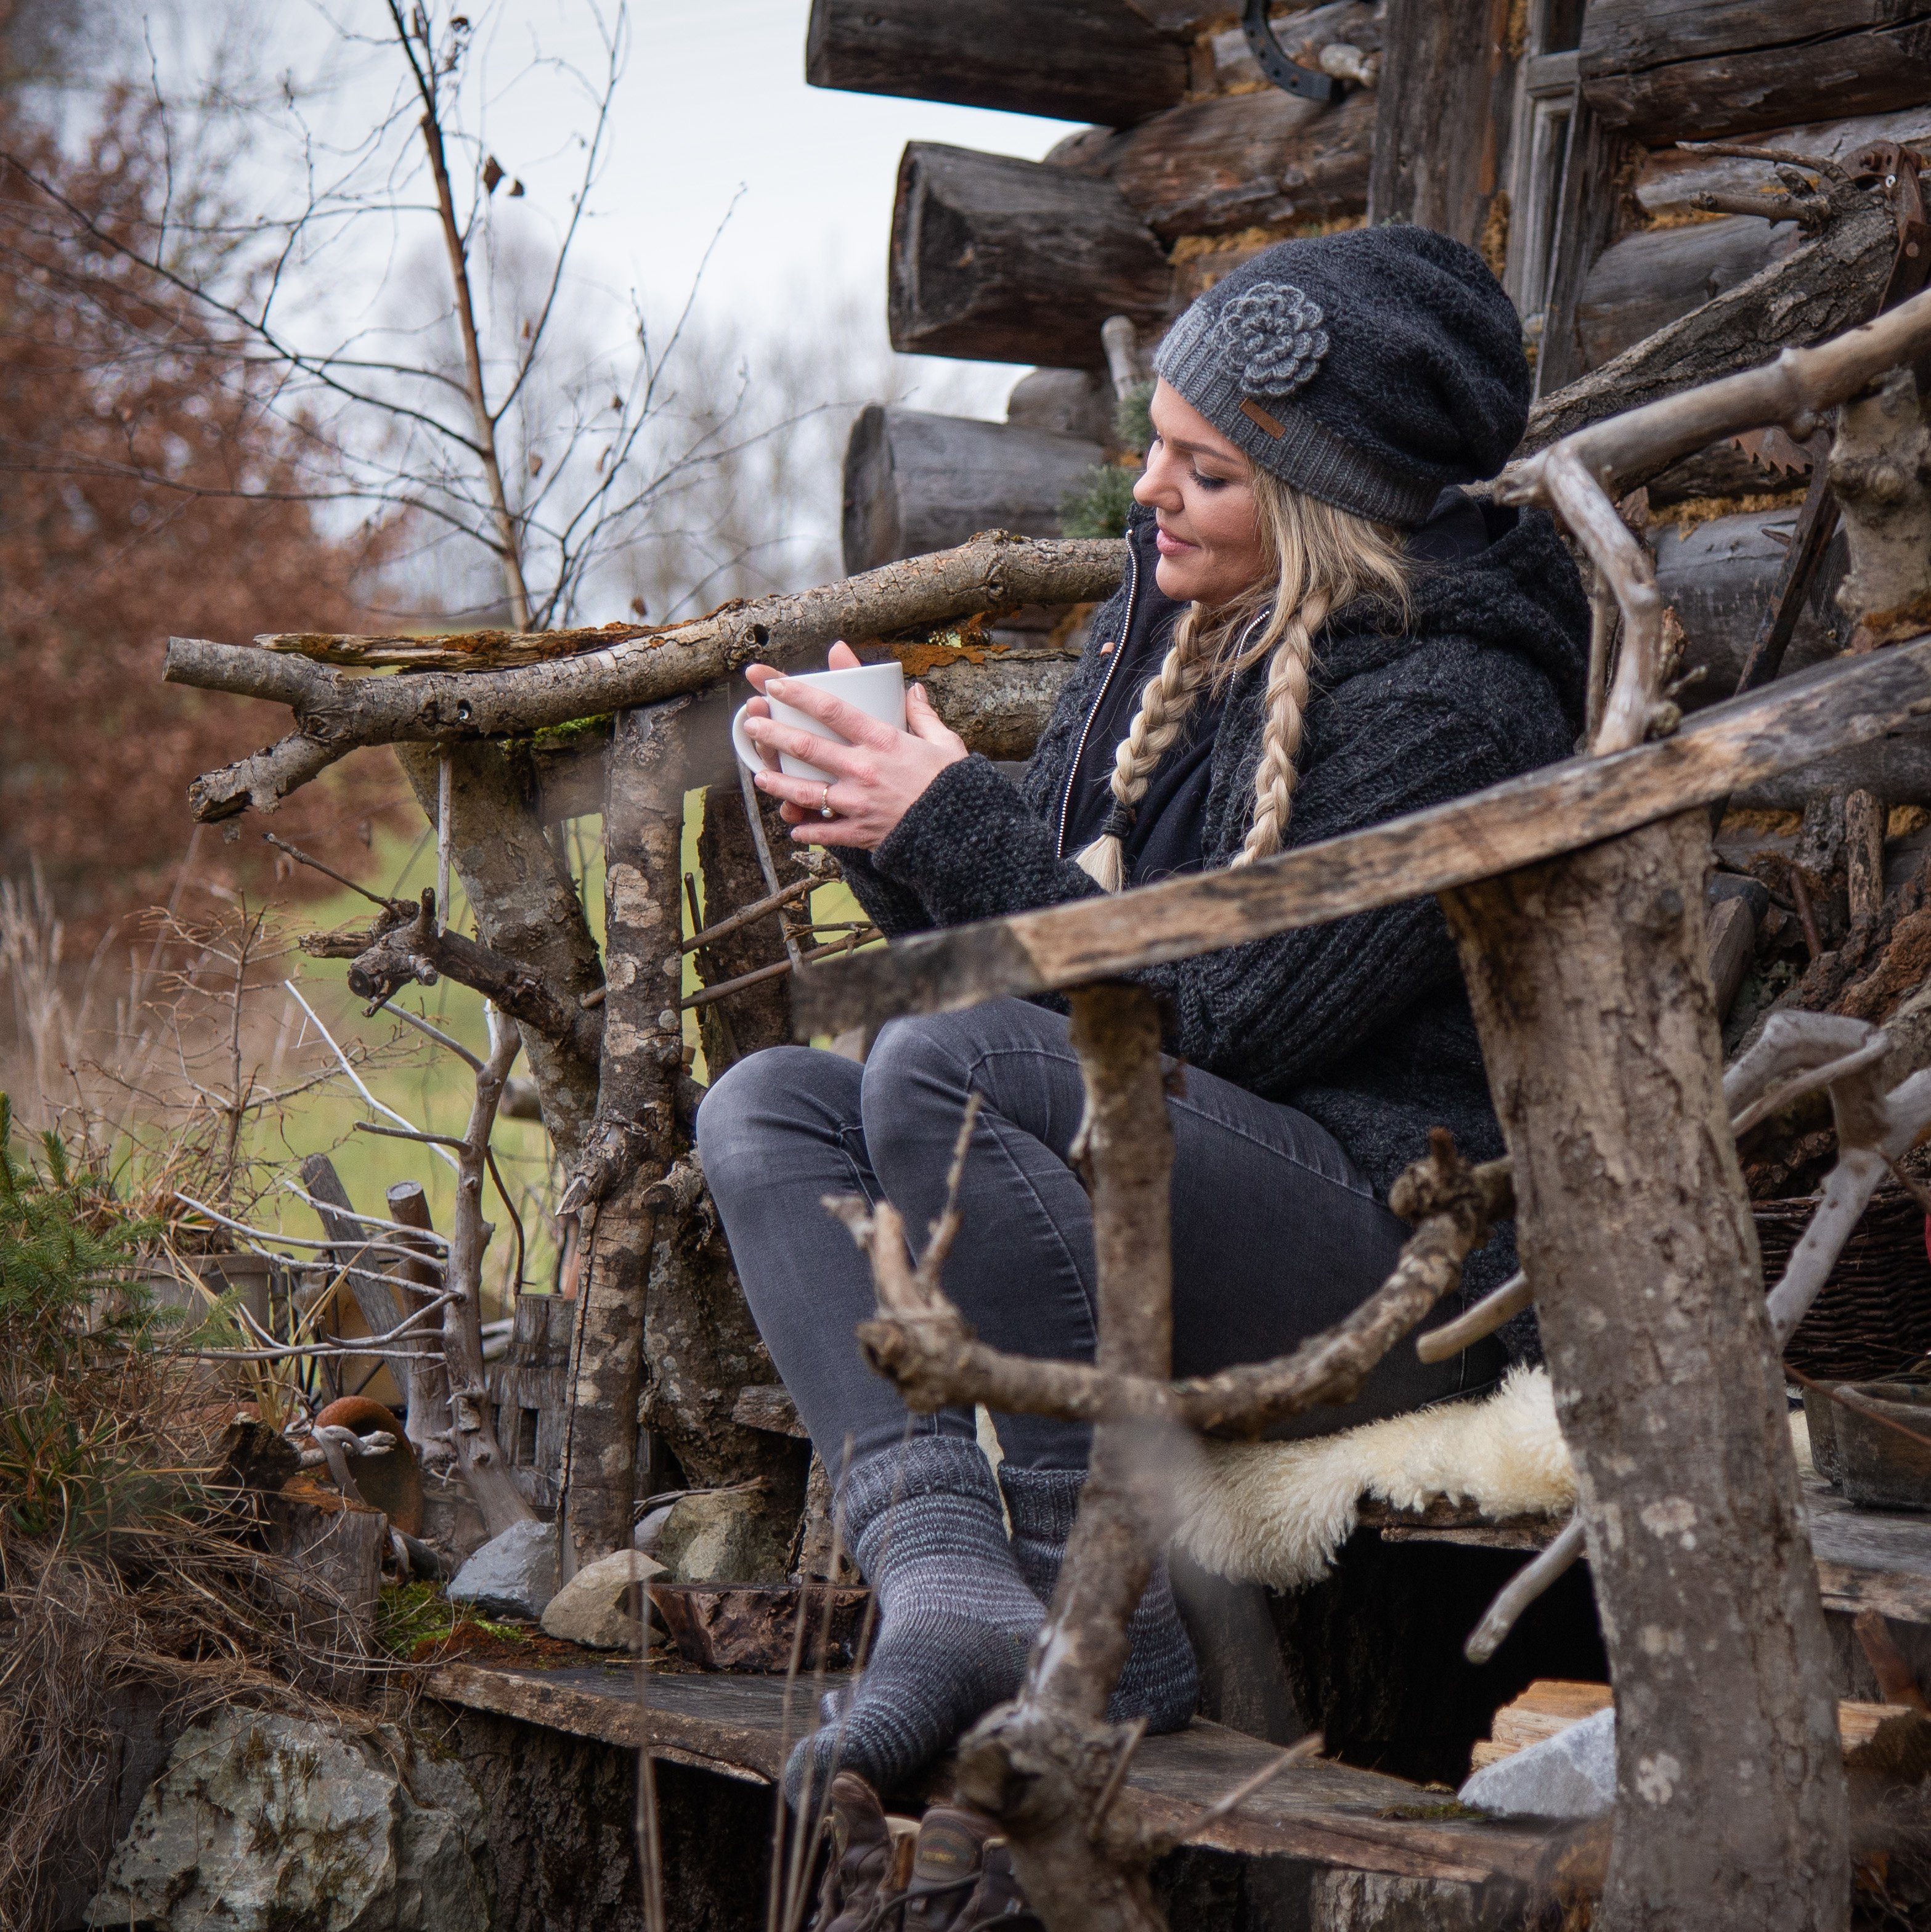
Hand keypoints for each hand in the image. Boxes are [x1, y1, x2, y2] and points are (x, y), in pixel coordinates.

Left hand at [740, 641, 966, 849]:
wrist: (965, 833)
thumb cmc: (955, 784)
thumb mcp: (944, 741)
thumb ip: (923, 715)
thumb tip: (914, 689)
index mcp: (883, 740)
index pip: (831, 709)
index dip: (798, 693)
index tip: (774, 684)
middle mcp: (864, 769)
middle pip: (806, 747)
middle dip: (772, 733)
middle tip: (750, 725)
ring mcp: (858, 803)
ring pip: (805, 791)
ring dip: (778, 784)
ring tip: (760, 778)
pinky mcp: (860, 833)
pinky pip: (825, 832)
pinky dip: (807, 830)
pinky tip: (793, 827)